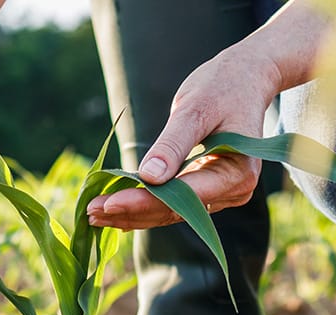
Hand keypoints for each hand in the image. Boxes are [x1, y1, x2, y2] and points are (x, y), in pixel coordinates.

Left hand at [85, 46, 281, 229]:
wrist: (244, 79)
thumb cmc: (222, 86)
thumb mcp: (196, 108)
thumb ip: (173, 144)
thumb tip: (149, 177)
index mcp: (237, 172)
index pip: (184, 196)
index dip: (144, 201)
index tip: (108, 203)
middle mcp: (234, 191)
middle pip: (175, 210)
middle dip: (131, 212)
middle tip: (90, 212)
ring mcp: (221, 193)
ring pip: (171, 212)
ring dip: (133, 214)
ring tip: (93, 214)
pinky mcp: (207, 189)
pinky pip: (173, 203)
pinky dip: (144, 205)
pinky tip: (114, 208)